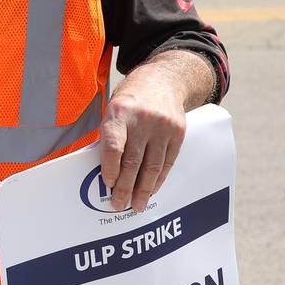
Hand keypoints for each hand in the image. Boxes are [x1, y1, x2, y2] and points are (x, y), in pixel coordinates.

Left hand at [99, 69, 188, 213]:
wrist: (163, 79)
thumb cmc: (131, 98)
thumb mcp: (113, 108)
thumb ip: (110, 135)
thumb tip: (106, 170)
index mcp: (120, 112)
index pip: (113, 146)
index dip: (110, 168)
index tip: (108, 184)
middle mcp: (142, 120)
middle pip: (133, 161)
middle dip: (125, 187)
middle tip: (118, 204)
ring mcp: (163, 127)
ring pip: (152, 165)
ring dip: (143, 189)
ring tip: (137, 205)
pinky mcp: (178, 133)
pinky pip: (168, 162)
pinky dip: (159, 179)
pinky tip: (151, 190)